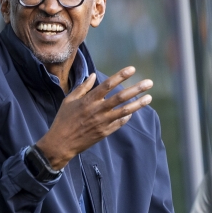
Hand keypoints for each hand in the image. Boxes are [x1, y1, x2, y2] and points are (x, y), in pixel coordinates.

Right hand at [36, 66, 152, 169]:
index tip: (132, 69)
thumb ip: (82, 88)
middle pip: (121, 97)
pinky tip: (133, 112)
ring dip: (138, 104)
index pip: (108, 85)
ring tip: (149, 97)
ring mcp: (103, 122)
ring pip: (124, 111)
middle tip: (149, 82)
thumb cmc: (63, 119)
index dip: (120, 76)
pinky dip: (127, 117)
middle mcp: (98, 110)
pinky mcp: (105, 132)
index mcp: (88, 100)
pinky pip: (120, 123)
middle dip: (136, 89)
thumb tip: (93, 76)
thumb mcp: (69, 100)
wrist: (62, 143)